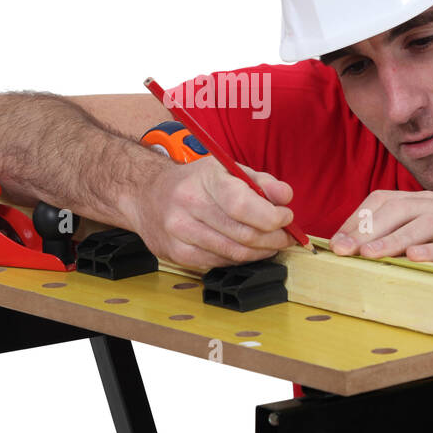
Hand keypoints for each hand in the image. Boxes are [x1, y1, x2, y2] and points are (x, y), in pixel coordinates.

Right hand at [127, 156, 296, 270]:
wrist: (145, 193)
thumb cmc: (193, 182)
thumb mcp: (227, 169)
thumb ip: (261, 181)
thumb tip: (285, 197)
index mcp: (205, 179)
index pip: (242, 205)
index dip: (272, 217)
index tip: (286, 217)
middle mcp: (188, 206)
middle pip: (244, 235)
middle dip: (274, 238)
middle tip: (286, 236)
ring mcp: (179, 233)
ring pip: (235, 254)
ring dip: (261, 252)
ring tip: (271, 243)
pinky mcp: (177, 254)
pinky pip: (220, 263)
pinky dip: (239, 259)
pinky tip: (244, 248)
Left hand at [329, 189, 432, 287]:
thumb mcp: (427, 250)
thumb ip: (397, 247)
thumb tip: (353, 255)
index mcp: (428, 204)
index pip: (385, 201)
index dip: (358, 220)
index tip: (336, 244)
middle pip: (402, 208)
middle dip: (370, 229)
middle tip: (346, 251)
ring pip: (428, 224)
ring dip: (396, 240)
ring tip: (372, 255)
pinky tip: (416, 260)